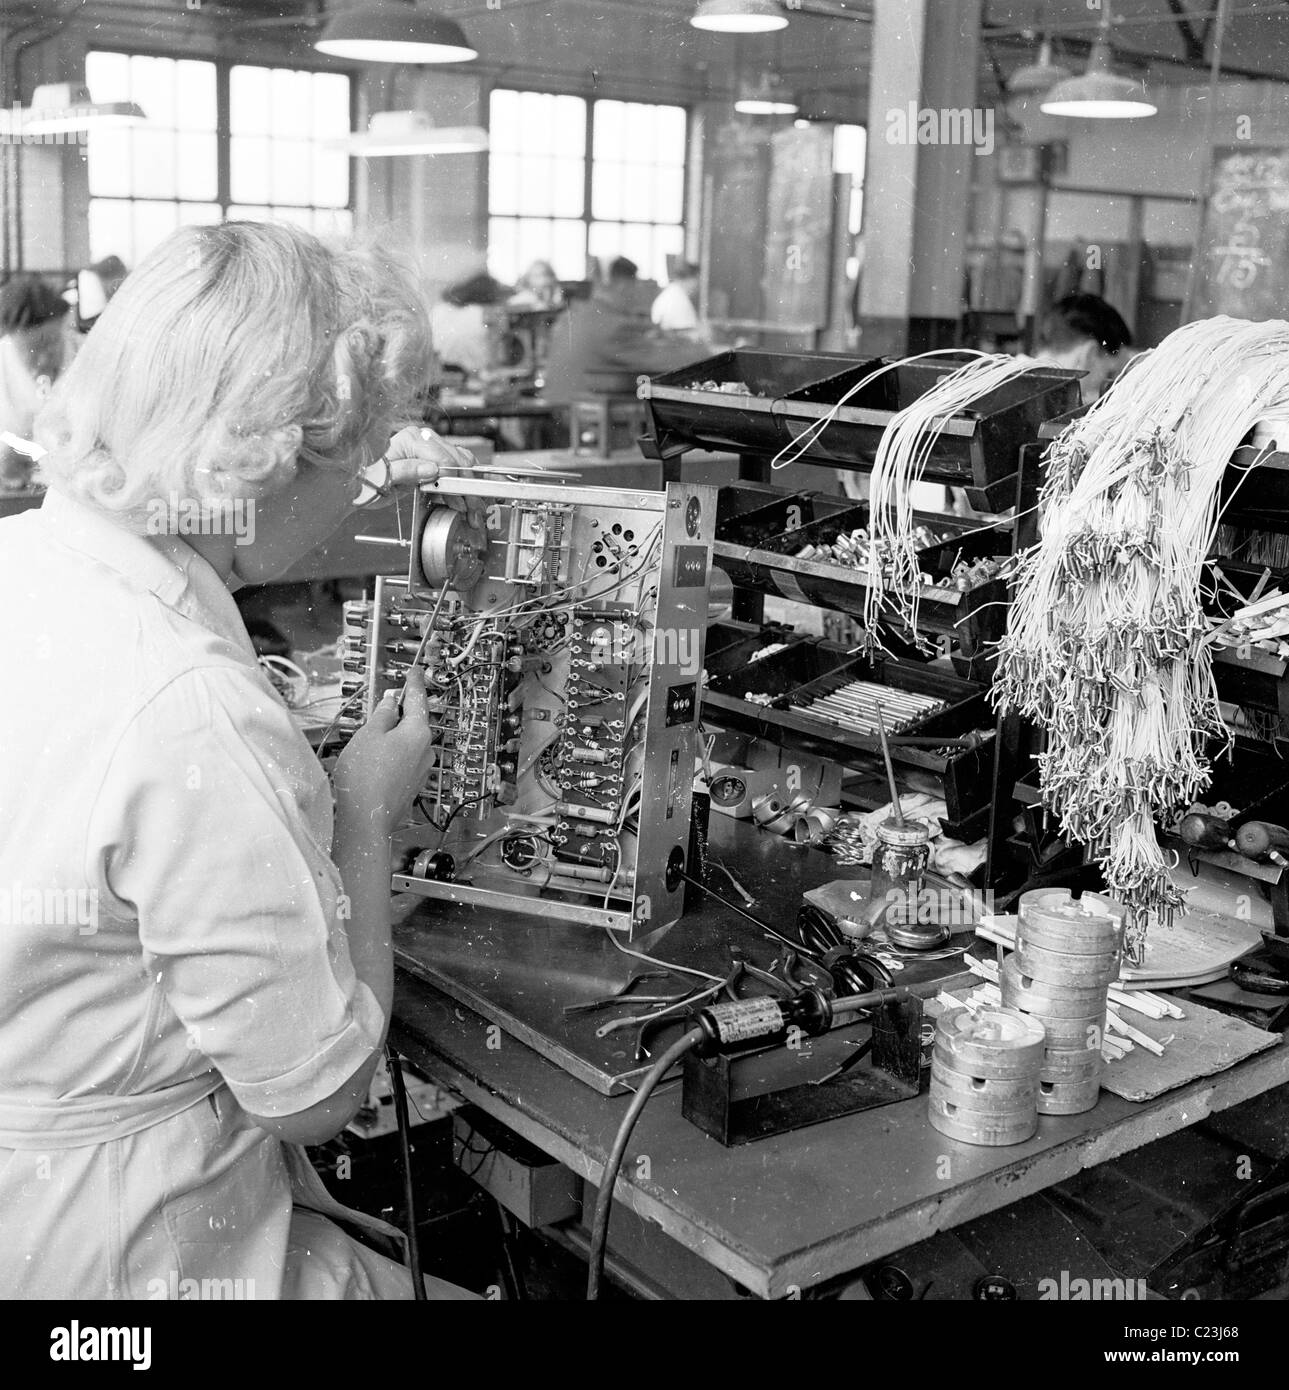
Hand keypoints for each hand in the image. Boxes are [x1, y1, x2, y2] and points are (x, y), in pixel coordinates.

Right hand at [332, 664, 437, 838]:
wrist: (366, 819)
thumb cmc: (365, 775)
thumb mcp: (369, 735)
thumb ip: (383, 715)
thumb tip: (392, 702)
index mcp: (418, 733)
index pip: (417, 700)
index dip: (414, 683)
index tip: (415, 670)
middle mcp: (426, 751)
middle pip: (413, 723)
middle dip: (398, 714)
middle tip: (383, 706)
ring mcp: (421, 770)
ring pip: (407, 744)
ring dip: (392, 738)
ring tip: (369, 742)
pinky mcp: (412, 786)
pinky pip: (404, 761)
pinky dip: (391, 755)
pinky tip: (374, 761)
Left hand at [356, 426, 478, 505]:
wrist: (360, 482)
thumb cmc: (366, 479)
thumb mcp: (383, 478)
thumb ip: (407, 471)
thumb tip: (431, 469)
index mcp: (410, 440)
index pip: (443, 459)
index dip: (455, 481)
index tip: (462, 501)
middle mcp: (423, 439)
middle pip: (457, 460)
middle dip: (466, 487)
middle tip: (473, 508)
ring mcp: (430, 447)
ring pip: (462, 462)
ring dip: (469, 485)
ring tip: (471, 506)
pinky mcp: (433, 457)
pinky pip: (456, 465)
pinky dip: (463, 481)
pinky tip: (463, 497)